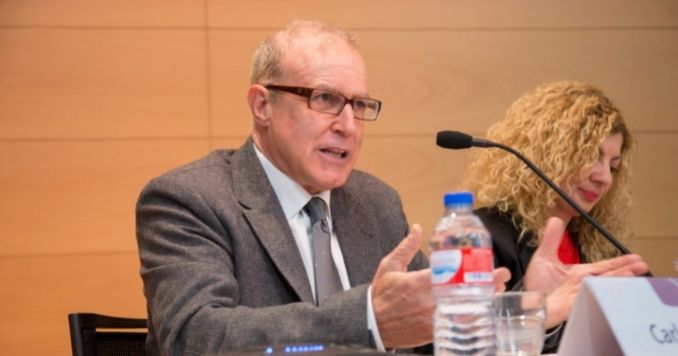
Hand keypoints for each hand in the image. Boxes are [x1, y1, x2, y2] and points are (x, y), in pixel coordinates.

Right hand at [371, 224, 511, 347]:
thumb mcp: (390, 266)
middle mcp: (428, 302)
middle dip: (487, 288)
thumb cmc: (380, 294)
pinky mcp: (432, 332)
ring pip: (464, 312)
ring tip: (492, 293)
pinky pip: (456, 325)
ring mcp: (431, 319)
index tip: (497, 270)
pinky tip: (477, 308)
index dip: (479, 274)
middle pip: (466, 295)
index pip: (455, 277)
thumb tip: (419, 228)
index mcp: (418, 284)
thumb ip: (407, 247)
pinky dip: (469, 316)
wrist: (371, 323)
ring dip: (481, 302)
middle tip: (500, 280)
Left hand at [525, 217, 649, 325]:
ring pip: (602, 286)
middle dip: (626, 270)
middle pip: (608, 276)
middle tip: (642, 265)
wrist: (527, 303)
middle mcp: (583, 283)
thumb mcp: (544, 257)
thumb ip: (552, 239)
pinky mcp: (573, 305)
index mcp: (580, 273)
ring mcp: (580, 294)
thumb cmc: (538, 286)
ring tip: (633, 273)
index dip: (619, 262)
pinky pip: (589, 299)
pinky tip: (610, 290)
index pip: (604, 266)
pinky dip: (599, 294)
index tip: (636, 258)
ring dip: (617, 280)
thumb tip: (555, 219)